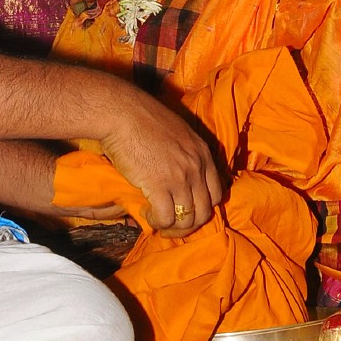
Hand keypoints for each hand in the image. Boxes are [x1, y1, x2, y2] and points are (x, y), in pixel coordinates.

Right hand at [98, 84, 223, 236]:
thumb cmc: (144, 119)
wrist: (123, 113)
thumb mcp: (177, 132)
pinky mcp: (160, 185)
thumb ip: (185, 154)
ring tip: (158, 220)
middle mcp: (197, 167)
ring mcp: (180, 177)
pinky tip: (148, 214)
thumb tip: (179, 174)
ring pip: (187, 219)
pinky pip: (166, 217)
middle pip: (205, 211)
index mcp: (203, 153)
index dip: (203, 207)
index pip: (217, 193)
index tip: (188, 209)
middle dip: (189, 223)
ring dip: (173, 226)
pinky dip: (157, 222)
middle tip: (172, 223)